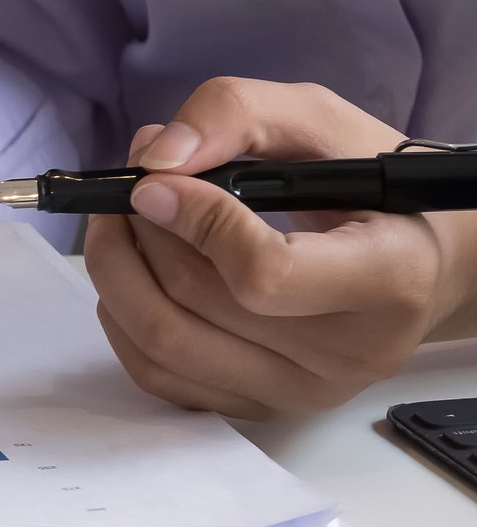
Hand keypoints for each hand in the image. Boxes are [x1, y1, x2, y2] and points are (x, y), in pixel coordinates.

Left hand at [85, 78, 476, 419]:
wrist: (410, 260)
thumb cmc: (365, 185)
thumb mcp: (316, 120)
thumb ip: (235, 116)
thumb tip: (154, 162)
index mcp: (388, 279)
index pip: (264, 273)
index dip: (194, 222)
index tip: (156, 182)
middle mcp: (349, 353)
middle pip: (194, 303)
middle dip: (138, 234)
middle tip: (127, 191)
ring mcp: (303, 392)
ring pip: (162, 345)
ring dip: (116, 273)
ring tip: (121, 224)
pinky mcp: (261, 409)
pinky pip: (157, 375)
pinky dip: (122, 318)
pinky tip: (135, 273)